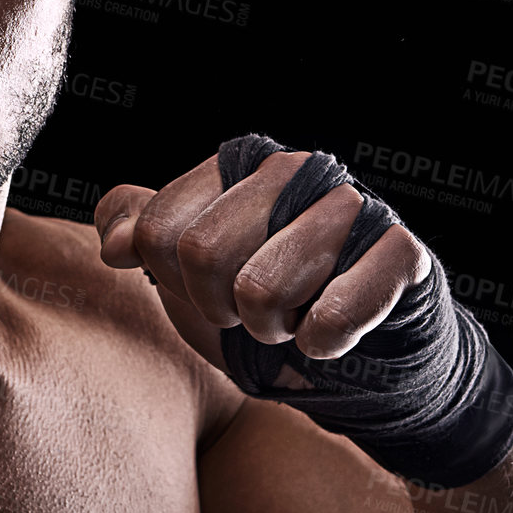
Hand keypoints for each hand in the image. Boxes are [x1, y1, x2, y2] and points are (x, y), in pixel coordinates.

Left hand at [93, 148, 432, 378]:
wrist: (360, 346)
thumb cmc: (267, 296)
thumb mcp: (187, 268)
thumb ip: (138, 233)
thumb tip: (112, 242)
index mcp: (235, 166)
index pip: (156, 230)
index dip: (173, 282)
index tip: (207, 290)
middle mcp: (292, 170)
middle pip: (200, 254)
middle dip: (218, 306)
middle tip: (250, 311)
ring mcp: (350, 205)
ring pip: (261, 289)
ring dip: (270, 329)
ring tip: (292, 318)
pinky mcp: (399, 251)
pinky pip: (333, 315)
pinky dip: (323, 343)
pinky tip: (331, 334)